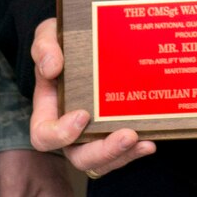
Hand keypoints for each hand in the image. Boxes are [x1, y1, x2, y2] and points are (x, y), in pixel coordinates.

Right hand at [28, 16, 153, 177]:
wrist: (90, 37)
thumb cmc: (64, 41)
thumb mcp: (48, 36)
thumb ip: (45, 48)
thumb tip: (52, 68)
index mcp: (48, 111)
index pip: (44, 136)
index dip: (61, 134)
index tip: (83, 115)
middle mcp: (70, 129)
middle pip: (80, 157)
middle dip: (104, 152)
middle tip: (127, 135)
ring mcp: (93, 133)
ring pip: (104, 161)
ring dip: (124, 155)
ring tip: (144, 141)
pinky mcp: (115, 130)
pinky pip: (123, 152)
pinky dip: (136, 149)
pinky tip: (152, 139)